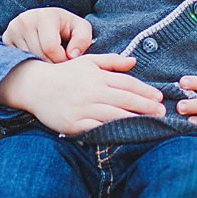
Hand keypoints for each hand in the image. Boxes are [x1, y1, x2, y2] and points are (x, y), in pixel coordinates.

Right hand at [0, 53, 166, 134]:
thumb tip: (134, 61)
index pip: (128, 84)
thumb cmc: (64, 73)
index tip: (159, 98)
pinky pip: (96, 129)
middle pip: (125, 100)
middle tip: (162, 113)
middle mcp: (93, 91)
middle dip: (146, 107)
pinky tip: (124, 136)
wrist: (34, 85)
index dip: (145, 91)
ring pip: (114, 115)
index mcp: (98, 76)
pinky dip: (111, 133)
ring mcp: (83, 108)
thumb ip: (112, 61)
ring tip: (150, 126)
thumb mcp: (88, 61)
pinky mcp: (73, 123)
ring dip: (134, 121)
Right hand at [2, 7, 93, 62]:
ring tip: (49, 59)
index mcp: (43, 16)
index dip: (62, 59)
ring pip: (27, 59)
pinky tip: (37, 59)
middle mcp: (24, 21)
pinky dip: (29, 63)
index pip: (50, 48)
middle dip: (52, 64)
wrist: (46, 20)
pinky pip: (17, 59)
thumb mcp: (80, 28)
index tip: (68, 59)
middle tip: (59, 63)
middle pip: (38, 55)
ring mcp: (12, 30)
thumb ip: (83, 39)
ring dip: (41, 65)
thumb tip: (72, 55)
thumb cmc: (65, 26)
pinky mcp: (6, 39)